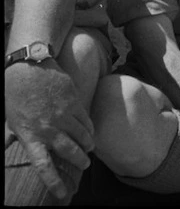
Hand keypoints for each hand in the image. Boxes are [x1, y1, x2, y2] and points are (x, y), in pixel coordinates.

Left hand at [4, 60, 93, 199]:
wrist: (29, 66)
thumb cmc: (13, 92)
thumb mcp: (7, 118)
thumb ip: (9, 136)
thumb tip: (4, 148)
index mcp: (30, 135)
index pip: (43, 166)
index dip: (54, 182)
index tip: (63, 193)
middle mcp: (49, 128)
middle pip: (69, 151)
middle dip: (79, 162)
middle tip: (84, 166)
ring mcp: (64, 114)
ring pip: (82, 135)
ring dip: (87, 145)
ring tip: (89, 149)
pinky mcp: (74, 102)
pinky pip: (86, 120)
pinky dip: (90, 128)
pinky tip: (90, 131)